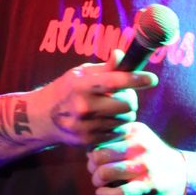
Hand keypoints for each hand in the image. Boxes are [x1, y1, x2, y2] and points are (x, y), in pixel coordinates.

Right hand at [40, 50, 157, 147]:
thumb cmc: (67, 90)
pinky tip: (108, 120)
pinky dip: (119, 126)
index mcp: (82, 85)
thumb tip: (121, 54)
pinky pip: (118, 133)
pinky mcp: (89, 140)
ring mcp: (87, 126)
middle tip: (124, 94)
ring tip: (113, 107)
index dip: (137, 79)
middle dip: (131, 98)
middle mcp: (84, 106)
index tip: (152, 79)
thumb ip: (105, 68)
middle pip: (127, 103)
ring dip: (126, 113)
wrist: (43, 118)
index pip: (115, 81)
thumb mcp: (81, 74)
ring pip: (126, 120)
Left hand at [87, 122, 185, 194]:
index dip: (93, 150)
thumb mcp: (138, 139)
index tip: (95, 158)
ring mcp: (144, 166)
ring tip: (99, 183)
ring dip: (97, 180)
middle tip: (95, 172)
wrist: (183, 175)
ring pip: (106, 173)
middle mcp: (140, 146)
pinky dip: (105, 194)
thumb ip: (115, 140)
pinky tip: (102, 193)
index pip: (101, 138)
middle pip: (99, 155)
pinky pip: (119, 192)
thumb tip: (88, 151)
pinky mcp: (147, 186)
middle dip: (92, 166)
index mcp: (135, 131)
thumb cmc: (152, 157)